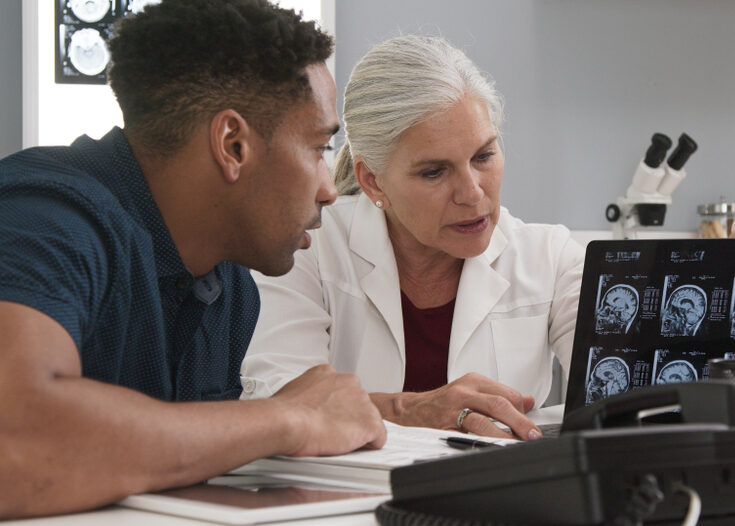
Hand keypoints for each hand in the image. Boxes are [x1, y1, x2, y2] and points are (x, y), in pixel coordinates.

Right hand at [272, 364, 386, 456]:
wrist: (287, 422)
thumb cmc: (284, 412)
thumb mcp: (294, 392)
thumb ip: (309, 395)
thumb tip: (305, 408)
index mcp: (329, 374)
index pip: (342, 391)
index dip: (335, 408)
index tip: (327, 418)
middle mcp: (349, 382)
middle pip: (357, 404)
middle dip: (347, 418)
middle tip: (330, 431)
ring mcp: (362, 402)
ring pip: (368, 421)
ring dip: (356, 432)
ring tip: (335, 441)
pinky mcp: (370, 422)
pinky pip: (378, 438)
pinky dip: (369, 446)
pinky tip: (350, 448)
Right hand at [375, 373, 540, 439]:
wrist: (410, 411)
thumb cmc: (442, 402)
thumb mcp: (472, 390)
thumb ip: (499, 395)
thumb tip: (528, 401)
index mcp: (473, 381)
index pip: (507, 393)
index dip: (523, 410)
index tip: (532, 425)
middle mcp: (464, 393)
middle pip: (498, 404)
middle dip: (520, 422)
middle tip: (532, 435)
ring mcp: (453, 410)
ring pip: (482, 421)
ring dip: (503, 436)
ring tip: (516, 445)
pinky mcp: (444, 428)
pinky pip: (466, 437)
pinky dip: (482, 445)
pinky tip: (492, 451)